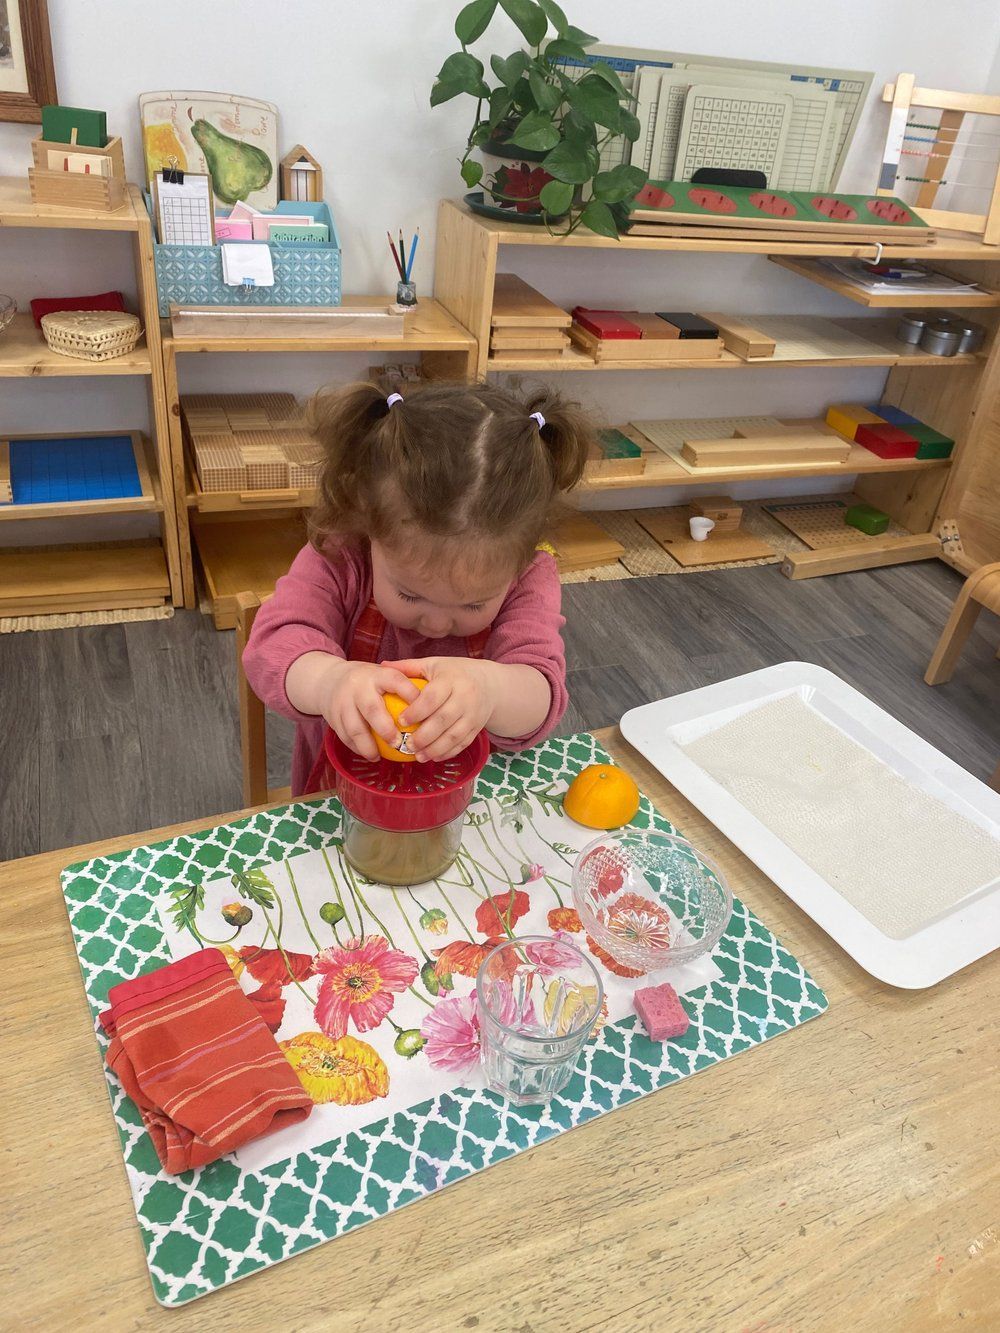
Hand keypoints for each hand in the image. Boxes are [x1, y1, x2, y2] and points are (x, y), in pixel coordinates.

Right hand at [324, 661, 420, 760]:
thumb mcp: (384, 674)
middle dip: (386, 729)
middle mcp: (359, 687)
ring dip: (369, 746)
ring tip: (380, 757)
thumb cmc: (368, 681)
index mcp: (377, 675)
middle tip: (399, 743)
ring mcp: (343, 702)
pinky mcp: (333, 718)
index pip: (396, 682)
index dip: (411, 696)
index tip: (425, 713)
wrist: (329, 679)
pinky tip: (371, 755)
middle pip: (372, 709)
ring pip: (355, 728)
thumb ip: (405, 686)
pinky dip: (358, 749)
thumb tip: (435, 705)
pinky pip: (346, 738)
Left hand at [381, 657, 495, 761]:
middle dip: (424, 735)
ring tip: (418, 756)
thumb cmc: (454, 673)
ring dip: (435, 748)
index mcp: (451, 679)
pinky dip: (448, 752)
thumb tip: (382, 664)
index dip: (416, 711)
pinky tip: (434, 757)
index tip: (400, 720)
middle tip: (407, 744)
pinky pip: (463, 743)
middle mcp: (465, 696)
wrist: (489, 684)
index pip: (432, 697)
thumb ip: (409, 667)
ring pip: (454, 735)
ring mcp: (473, 714)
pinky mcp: (478, 727)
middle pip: (443, 719)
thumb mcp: (433, 664)